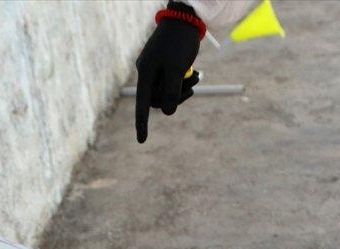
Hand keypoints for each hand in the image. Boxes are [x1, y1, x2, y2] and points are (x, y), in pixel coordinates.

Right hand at [135, 4, 202, 142]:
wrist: (185, 18)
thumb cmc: (180, 43)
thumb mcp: (177, 69)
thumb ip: (171, 92)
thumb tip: (167, 112)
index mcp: (146, 73)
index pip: (142, 104)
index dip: (142, 123)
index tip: (142, 140)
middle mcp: (147, 72)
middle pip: (158, 99)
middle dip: (176, 97)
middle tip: (192, 88)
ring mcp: (155, 68)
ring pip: (167, 91)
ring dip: (183, 89)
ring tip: (197, 77)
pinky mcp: (165, 64)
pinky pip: (172, 81)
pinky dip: (184, 81)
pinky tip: (196, 73)